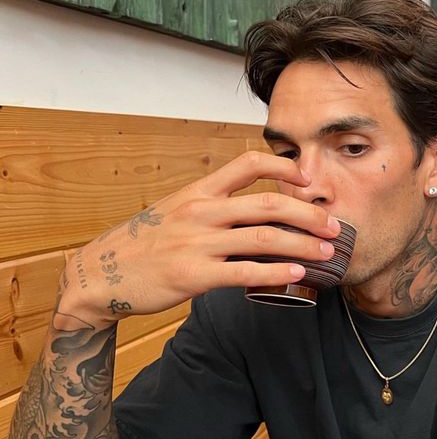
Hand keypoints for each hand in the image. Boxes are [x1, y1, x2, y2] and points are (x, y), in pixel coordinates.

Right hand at [58, 151, 341, 324]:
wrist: (100, 275)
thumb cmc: (143, 244)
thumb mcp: (174, 211)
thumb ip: (211, 206)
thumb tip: (252, 210)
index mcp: (198, 191)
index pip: (249, 164)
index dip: (285, 167)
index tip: (309, 179)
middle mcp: (201, 211)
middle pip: (270, 203)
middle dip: (310, 213)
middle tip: (334, 224)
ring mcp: (198, 243)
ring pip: (265, 238)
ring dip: (303, 245)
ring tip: (327, 252)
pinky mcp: (195, 275)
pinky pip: (246, 272)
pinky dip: (277, 272)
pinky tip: (297, 273)